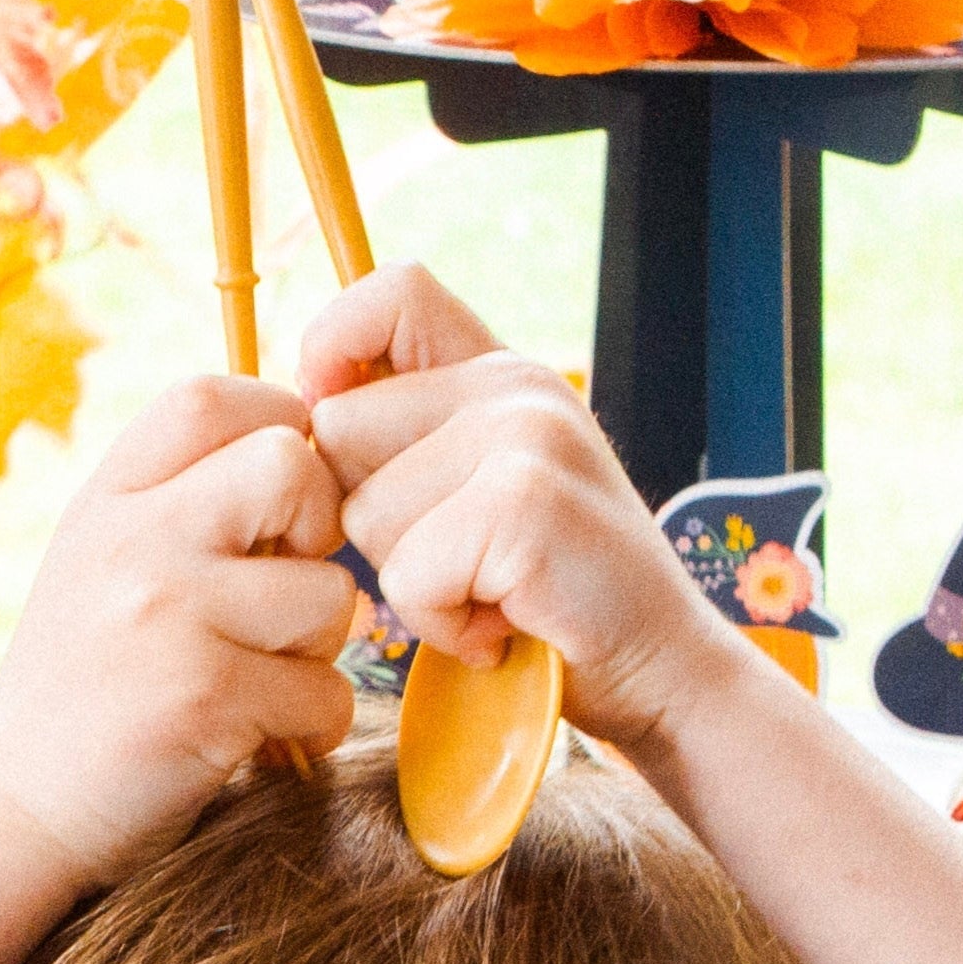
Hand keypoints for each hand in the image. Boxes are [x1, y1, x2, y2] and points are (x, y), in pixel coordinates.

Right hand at [0, 375, 355, 888]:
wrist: (14, 817)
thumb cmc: (83, 692)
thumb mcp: (100, 568)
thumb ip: (179, 507)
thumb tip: (309, 454)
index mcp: (107, 501)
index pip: (212, 397)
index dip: (277, 425)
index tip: (280, 501)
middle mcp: (133, 540)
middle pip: (292, 467)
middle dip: (318, 530)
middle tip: (283, 591)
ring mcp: (168, 615)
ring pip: (330, 595)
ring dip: (316, 652)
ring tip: (255, 682)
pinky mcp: (206, 698)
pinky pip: (326, 693)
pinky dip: (309, 729)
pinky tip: (252, 742)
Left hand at [300, 267, 735, 751]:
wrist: (664, 671)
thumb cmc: (552, 599)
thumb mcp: (483, 494)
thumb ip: (412, 443)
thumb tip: (297, 426)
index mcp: (503, 372)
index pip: (393, 292)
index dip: (335, 347)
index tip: (340, 424)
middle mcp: (517, 385)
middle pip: (339, 429)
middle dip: (370, 517)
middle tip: (458, 560)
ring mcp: (526, 437)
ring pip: (363, 513)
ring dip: (410, 583)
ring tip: (491, 595)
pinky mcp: (525, 503)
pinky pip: (405, 574)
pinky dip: (439, 624)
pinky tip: (500, 628)